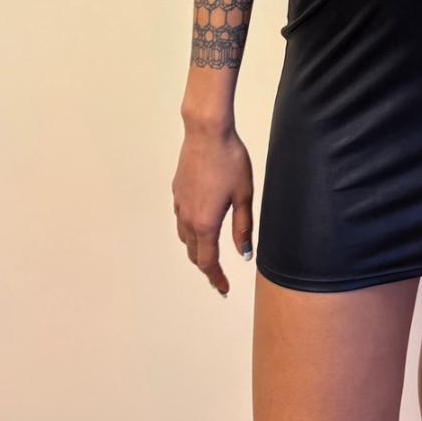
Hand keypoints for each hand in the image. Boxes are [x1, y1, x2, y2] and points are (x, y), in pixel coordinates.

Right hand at [171, 125, 254, 296]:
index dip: (216, 278)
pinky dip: (190, 229)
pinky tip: (201, 221)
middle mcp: (187, 218)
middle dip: (206, 266)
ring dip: (196, 248)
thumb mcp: (244, 195)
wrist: (207, 132)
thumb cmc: (230, 160)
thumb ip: (243, 227)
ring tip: (210, 250)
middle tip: (219, 275)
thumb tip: (244, 253)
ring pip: (185, 237)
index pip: (208, 262)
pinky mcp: (177, 190)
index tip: (223, 288)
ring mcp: (179, 203)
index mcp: (205, 223)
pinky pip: (181, 218)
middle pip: (194, 253)